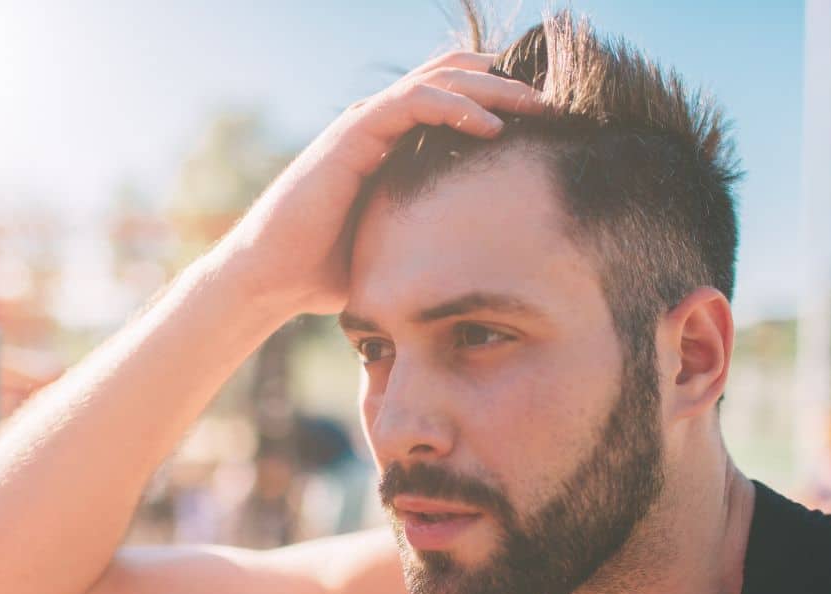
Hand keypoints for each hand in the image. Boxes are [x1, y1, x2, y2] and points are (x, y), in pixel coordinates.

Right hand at [217, 51, 541, 315]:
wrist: (273, 279)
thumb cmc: (330, 270)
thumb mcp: (398, 246)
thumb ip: (432, 234)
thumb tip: (485, 266)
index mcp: (394, 143)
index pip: (455, 99)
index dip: (501, 101)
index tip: (549, 124)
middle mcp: (381, 124)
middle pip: (456, 77)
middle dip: (508, 84)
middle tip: (557, 103)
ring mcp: (366, 125)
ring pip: (440, 79)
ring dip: (493, 87)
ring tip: (538, 106)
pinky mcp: (352, 136)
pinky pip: (411, 103)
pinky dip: (455, 107)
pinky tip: (490, 127)